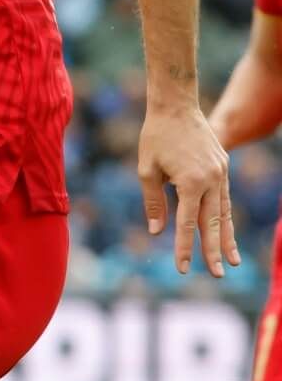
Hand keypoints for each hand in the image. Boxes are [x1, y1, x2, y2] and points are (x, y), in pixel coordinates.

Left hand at [137, 104, 239, 276]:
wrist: (176, 106)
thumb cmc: (155, 137)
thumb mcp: (146, 170)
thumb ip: (153, 202)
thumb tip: (157, 231)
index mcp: (191, 182)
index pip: (186, 223)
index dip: (184, 248)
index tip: (182, 269)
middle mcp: (212, 180)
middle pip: (212, 223)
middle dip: (214, 251)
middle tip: (218, 274)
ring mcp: (221, 174)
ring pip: (225, 212)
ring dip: (227, 237)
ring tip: (233, 261)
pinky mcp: (223, 167)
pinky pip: (225, 197)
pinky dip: (225, 215)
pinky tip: (226, 230)